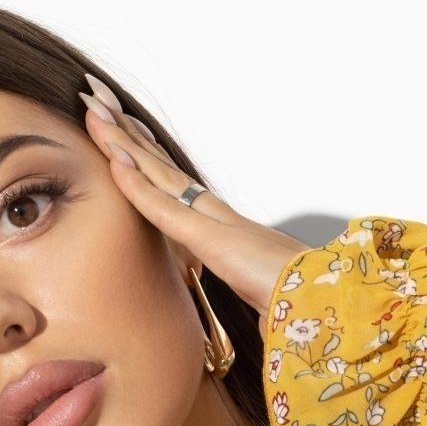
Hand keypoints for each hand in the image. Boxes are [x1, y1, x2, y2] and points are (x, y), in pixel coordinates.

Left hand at [79, 83, 307, 317]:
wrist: (332, 309)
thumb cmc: (304, 312)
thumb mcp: (262, 306)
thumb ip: (248, 304)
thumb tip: (251, 325)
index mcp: (229, 234)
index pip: (179, 189)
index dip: (149, 160)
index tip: (124, 135)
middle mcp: (222, 218)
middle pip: (165, 169)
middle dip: (130, 135)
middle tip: (98, 100)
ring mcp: (219, 225)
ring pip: (160, 176)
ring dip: (124, 144)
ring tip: (93, 111)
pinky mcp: (215, 240)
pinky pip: (166, 209)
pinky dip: (138, 186)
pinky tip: (114, 163)